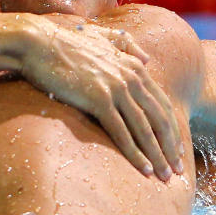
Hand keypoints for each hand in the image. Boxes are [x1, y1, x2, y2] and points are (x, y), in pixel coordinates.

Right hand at [18, 14, 183, 179]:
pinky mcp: (98, 99)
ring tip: (164, 176)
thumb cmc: (63, 44)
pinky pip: (122, 132)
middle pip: (159, 119)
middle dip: (171, 148)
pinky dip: (135, 153)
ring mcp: (115, 88)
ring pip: (145, 129)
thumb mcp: (101, 37)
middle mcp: (130, 76)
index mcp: (133, 65)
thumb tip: (146, 59)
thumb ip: (127, 45)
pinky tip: (143, 169)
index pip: (162, 103)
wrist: (37, 44)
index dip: (172, 129)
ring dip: (157, 156)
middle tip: (178, 170)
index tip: (177, 149)